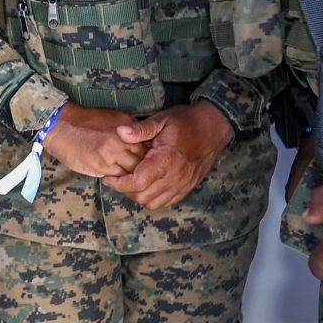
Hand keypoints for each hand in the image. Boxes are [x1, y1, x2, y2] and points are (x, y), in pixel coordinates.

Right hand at [43, 105, 147, 178]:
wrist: (61, 125)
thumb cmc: (85, 121)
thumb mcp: (113, 118)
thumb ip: (129, 130)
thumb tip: (142, 142)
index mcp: (128, 127)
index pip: (149, 145)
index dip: (150, 155)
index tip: (149, 161)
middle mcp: (123, 140)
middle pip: (144, 160)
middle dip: (145, 168)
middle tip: (145, 174)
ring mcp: (112, 154)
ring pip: (133, 171)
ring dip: (134, 176)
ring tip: (134, 180)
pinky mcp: (102, 166)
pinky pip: (119, 178)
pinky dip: (121, 181)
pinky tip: (121, 181)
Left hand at [102, 102, 233, 210]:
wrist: (213, 127)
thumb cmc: (186, 122)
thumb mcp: (162, 119)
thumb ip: (141, 129)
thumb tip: (120, 132)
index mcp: (165, 160)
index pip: (137, 183)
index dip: (119, 184)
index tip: (109, 178)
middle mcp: (174, 177)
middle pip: (143, 196)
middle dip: (126, 190)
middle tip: (118, 178)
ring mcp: (182, 184)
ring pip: (154, 203)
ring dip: (139, 195)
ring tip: (132, 182)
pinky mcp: (188, 187)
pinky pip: (167, 202)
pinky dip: (153, 198)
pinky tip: (148, 185)